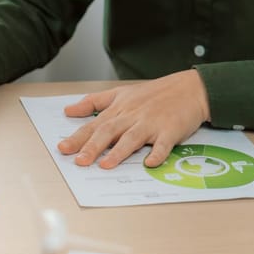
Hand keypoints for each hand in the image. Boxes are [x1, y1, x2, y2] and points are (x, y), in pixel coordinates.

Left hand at [57, 69, 209, 168]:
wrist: (191, 88)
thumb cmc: (154, 93)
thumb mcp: (120, 93)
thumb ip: (93, 102)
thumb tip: (68, 110)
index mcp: (118, 110)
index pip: (94, 125)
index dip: (78, 137)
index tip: (62, 148)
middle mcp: (132, 116)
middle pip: (109, 132)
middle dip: (93, 147)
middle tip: (79, 161)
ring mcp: (151, 123)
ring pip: (132, 138)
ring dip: (119, 152)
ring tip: (105, 165)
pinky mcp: (170, 130)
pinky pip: (164, 144)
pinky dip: (158, 153)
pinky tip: (150, 163)